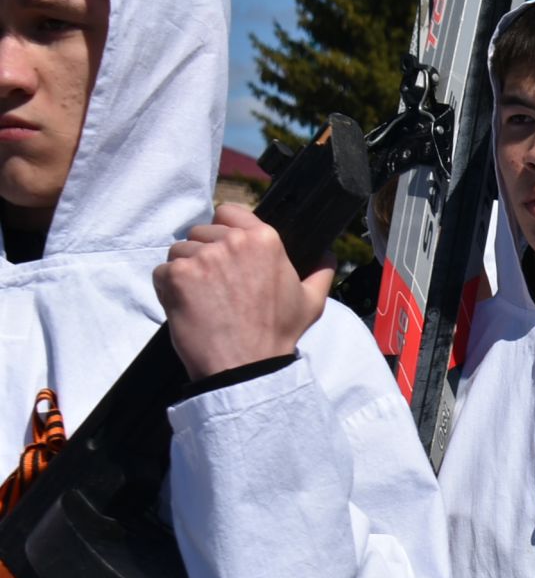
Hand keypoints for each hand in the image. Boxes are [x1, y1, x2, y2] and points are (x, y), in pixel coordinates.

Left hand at [153, 205, 330, 379]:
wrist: (245, 365)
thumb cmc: (277, 334)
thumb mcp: (311, 302)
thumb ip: (320, 272)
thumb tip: (328, 254)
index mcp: (265, 239)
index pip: (228, 212)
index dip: (224, 230)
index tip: (226, 252)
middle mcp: (232, 242)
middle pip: (201, 232)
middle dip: (205, 253)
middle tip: (216, 286)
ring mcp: (201, 257)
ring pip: (179, 250)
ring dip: (185, 270)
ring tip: (202, 298)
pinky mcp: (175, 276)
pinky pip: (162, 271)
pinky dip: (169, 288)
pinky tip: (188, 306)